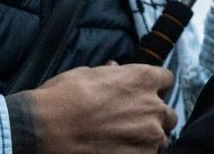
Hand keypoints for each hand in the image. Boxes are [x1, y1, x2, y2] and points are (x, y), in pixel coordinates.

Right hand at [19, 63, 176, 152]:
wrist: (44, 129)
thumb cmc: (62, 97)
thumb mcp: (87, 74)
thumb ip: (111, 73)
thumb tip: (116, 68)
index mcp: (143, 79)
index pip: (167, 80)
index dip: (156, 87)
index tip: (145, 94)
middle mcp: (153, 107)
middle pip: (168, 114)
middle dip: (155, 117)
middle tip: (134, 123)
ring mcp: (149, 136)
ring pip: (161, 139)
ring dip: (148, 139)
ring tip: (125, 141)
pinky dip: (137, 153)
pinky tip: (119, 152)